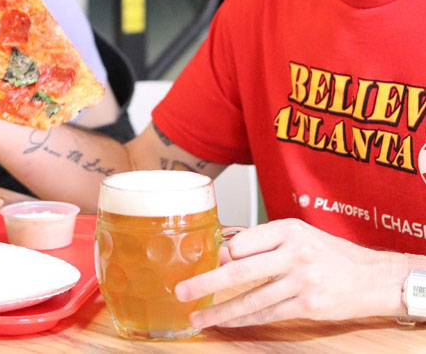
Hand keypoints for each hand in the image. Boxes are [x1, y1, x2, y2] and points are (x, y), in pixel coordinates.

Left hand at [175, 218, 404, 326]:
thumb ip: (262, 241)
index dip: (222, 256)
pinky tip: (228, 323)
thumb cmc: (328, 252)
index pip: (242, 243)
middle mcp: (294, 254)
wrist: (370, 276)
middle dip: (207, 283)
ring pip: (252, 299)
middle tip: (183, 291)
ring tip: (198, 317)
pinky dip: (245, 320)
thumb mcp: (296, 233)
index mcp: (287, 230)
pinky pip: (269, 315)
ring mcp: (302, 281)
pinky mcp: (308, 305)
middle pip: (240, 270)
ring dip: (221, 311)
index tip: (203, 263)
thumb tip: (224, 253)